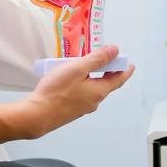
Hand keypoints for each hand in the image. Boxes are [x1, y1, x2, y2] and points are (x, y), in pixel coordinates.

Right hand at [0, 46, 134, 145]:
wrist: (36, 115)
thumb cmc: (56, 91)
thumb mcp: (78, 68)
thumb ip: (97, 59)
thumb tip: (115, 51)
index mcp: (99, 91)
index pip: (118, 79)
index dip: (125, 70)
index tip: (130, 65)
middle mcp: (93, 102)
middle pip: (105, 84)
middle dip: (107, 71)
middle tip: (106, 60)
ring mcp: (82, 108)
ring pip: (92, 89)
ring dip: (91, 77)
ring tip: (82, 65)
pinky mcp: (71, 110)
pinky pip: (81, 94)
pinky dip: (81, 84)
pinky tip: (69, 78)